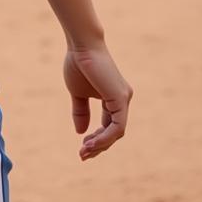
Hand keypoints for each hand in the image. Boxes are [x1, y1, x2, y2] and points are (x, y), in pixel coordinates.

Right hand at [63, 45, 132, 160]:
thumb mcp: (78, 93)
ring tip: (84, 151)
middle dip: (98, 146)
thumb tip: (81, 132)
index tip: (82, 148)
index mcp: (113, 98)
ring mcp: (124, 99)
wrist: (81, 45)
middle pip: (114, 133)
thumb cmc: (78, 64)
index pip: (109, 126)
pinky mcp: (121, 98)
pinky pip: (117, 127)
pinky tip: (91, 143)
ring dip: (100, 145)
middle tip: (83, 155)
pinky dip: (104, 138)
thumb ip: (81, 111)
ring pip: (117, 133)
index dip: (96, 139)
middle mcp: (122, 100)